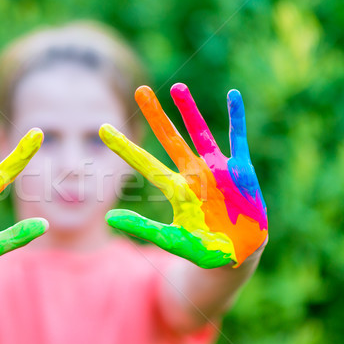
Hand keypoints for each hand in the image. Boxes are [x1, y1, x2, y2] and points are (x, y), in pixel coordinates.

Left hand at [99, 83, 266, 267]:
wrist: (238, 256)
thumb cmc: (204, 249)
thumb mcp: (171, 240)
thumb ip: (142, 227)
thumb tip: (108, 217)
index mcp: (176, 190)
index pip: (144, 163)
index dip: (124, 147)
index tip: (103, 128)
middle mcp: (193, 174)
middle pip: (170, 139)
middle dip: (156, 115)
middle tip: (140, 90)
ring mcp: (216, 170)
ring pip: (200, 133)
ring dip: (189, 110)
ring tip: (176, 87)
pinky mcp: (240, 172)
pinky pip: (238, 139)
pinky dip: (236, 117)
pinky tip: (233, 95)